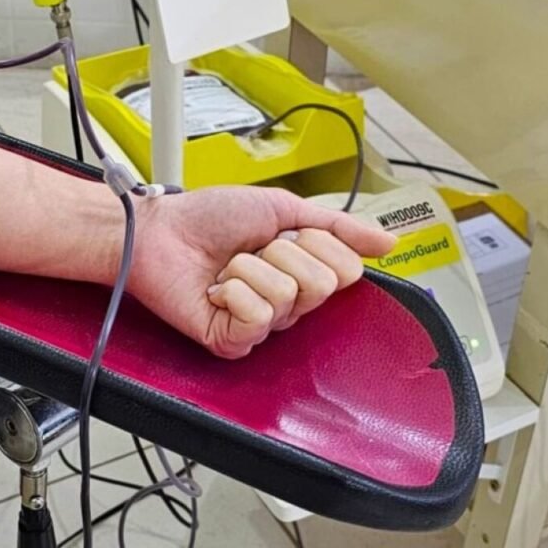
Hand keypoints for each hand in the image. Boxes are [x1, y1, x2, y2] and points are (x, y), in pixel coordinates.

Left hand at [129, 187, 395, 358]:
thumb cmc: (209, 217)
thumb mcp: (283, 208)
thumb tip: (389, 241)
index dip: (316, 244)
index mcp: (303, 270)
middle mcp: (287, 301)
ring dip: (251, 268)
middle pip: (323, 285)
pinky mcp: (234, 340)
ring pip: (289, 297)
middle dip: (283, 253)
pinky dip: (233, 291)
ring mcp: (261, 323)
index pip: (346, 270)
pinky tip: (216, 288)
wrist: (158, 231)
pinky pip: (258, 316)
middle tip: (253, 249)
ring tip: (227, 267)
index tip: (283, 233)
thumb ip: (339, 226)